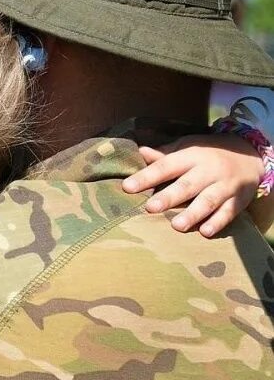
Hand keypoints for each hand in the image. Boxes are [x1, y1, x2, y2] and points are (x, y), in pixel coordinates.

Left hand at [122, 134, 262, 236]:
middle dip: (169, 197)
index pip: (166, 166)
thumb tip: (140, 152)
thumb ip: (164, 154)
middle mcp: (208, 170)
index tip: (127, 187)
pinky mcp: (238, 200)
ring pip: (208, 201)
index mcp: (191, 156)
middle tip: (150, 208)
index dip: (147, 176)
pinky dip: (218, 222)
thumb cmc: (208, 153)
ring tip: (176, 226)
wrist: (251, 155)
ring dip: (193, 214)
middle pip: (187, 185)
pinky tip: (205, 232)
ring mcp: (225, 186)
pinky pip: (229, 212)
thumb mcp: (188, 147)